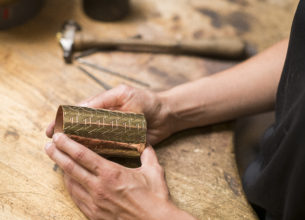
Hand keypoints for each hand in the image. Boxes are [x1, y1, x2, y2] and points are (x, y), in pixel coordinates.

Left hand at [45, 133, 193, 219]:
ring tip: (56, 160)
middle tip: (48, 145)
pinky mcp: (95, 214)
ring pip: (71, 184)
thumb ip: (147, 153)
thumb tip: (144, 142)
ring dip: (62, 170)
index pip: (82, 156)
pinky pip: (76, 198)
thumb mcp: (154, 170)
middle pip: (71, 168)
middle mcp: (99, 188)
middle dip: (57, 154)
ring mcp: (95, 203)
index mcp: (112, 174)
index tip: (58, 136)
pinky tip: (69, 181)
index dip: (67, 144)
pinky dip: (70, 187)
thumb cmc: (156, 198)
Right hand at [46, 84, 173, 144]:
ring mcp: (112, 129)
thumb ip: (106, 102)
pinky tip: (85, 157)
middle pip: (80, 125)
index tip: (53, 129)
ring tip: (64, 152)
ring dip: (77, 144)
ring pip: (90, 137)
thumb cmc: (148, 101)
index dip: (64, 119)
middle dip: (66, 133)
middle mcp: (105, 116)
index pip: (79, 110)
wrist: (167, 115)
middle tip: (54, 143)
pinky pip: (104, 147)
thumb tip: (84, 109)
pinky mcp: (120, 140)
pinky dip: (94, 151)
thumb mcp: (126, 96)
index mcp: (105, 102)